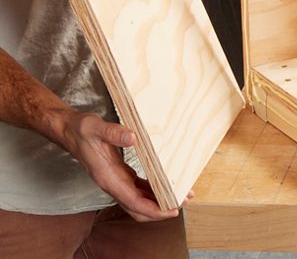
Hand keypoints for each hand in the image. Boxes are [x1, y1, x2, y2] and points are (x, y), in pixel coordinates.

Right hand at [58, 112, 178, 221]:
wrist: (71, 131)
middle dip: (159, 210)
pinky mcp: (120, 175)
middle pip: (137, 208)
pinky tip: (166, 186)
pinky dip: (153, 191)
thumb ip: (114, 133)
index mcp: (107, 177)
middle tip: (182, 203)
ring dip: (158, 201)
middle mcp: (112, 184)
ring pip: (139, 200)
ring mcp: (116, 181)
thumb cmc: (82, 130)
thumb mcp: (96, 127)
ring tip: (181, 195)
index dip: (152, 209)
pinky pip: (138, 189)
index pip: (132, 202)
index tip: (171, 210)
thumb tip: (133, 138)